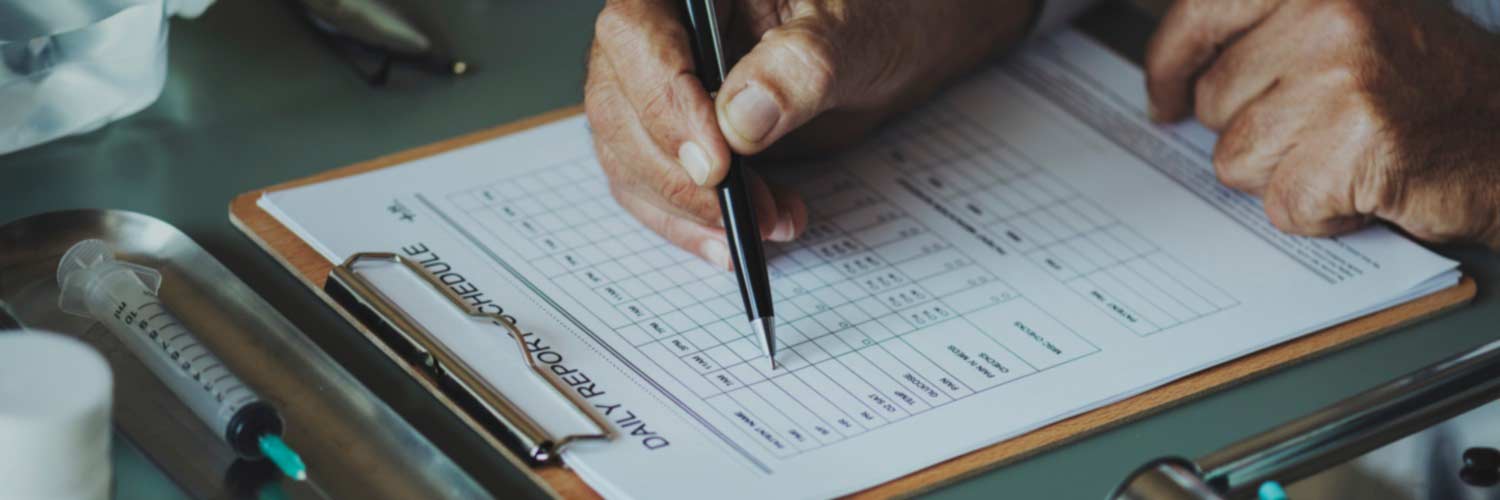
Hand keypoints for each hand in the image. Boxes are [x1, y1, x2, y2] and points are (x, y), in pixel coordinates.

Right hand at [585, 0, 1034, 266]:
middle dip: (682, 177)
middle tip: (746, 215)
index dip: (667, 104)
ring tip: (768, 226)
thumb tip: (740, 120)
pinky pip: (650, 186)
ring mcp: (653, 86)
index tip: (716, 165)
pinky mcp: (669, 136)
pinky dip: (691, 224)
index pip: (638, 37)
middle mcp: (657, 30)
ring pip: (628, 157)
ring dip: (690, 210)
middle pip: (621, 107)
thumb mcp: (853, 35)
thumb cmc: (871, 19)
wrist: (886, 47)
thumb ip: (801, 67)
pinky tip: (741, 239)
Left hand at [1146, 0, 1499, 246]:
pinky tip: (1365, 184)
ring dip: (1285, 173)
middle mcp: (1329, 12)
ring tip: (1347, 153)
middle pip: (1215, 99)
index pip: (1200, 10)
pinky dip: (1319, 212)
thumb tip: (1177, 75)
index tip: (1163, 97)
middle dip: (1254, 129)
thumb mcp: (1347, 25)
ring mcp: (1341, 77)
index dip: (1169, 65)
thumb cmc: (1430, 87)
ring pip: (1237, 157)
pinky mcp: (1352, 145)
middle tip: (1322, 128)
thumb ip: (1266, 34)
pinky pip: (1281, 202)